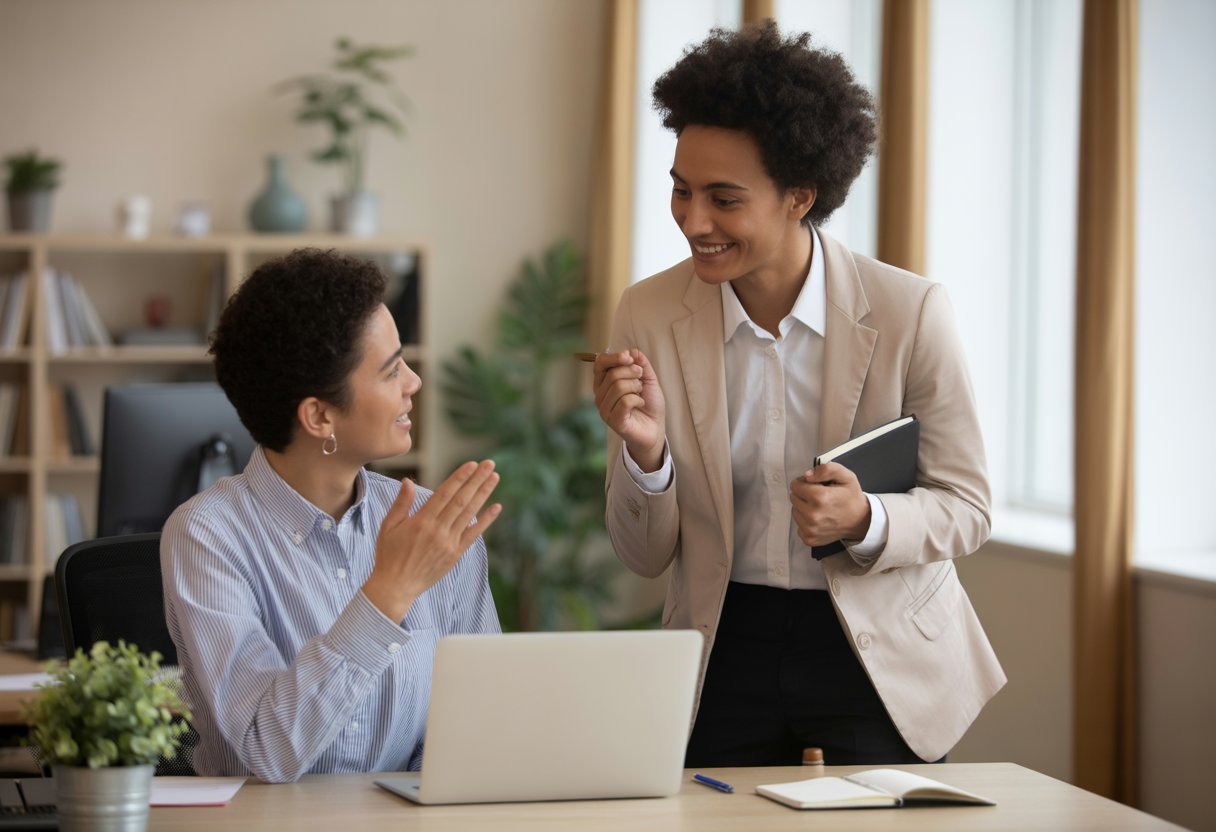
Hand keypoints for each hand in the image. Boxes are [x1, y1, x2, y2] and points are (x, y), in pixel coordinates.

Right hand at [362, 460, 501, 621]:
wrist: (395, 587)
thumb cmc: (388, 555)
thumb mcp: (388, 526)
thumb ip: (401, 503)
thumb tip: (408, 481)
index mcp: (421, 521)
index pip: (445, 493)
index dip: (460, 477)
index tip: (472, 464)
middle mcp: (438, 530)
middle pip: (461, 499)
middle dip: (477, 480)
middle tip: (489, 464)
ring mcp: (449, 543)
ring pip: (470, 513)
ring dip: (483, 494)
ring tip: (495, 477)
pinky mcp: (455, 554)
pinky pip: (474, 534)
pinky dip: (486, 520)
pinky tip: (496, 507)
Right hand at [592, 349, 665, 470]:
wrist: (655, 427)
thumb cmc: (648, 404)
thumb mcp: (647, 378)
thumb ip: (640, 363)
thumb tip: (632, 351)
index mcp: (604, 383)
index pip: (599, 364)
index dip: (614, 357)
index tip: (629, 357)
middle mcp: (600, 395)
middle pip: (612, 373)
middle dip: (632, 372)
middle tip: (641, 381)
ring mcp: (604, 409)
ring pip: (618, 386)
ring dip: (636, 387)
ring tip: (640, 394)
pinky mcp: (613, 420)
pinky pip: (625, 401)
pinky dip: (638, 400)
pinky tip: (640, 404)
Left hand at [790, 462, 871, 546]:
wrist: (860, 520)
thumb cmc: (851, 498)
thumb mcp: (845, 476)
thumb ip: (826, 469)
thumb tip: (807, 475)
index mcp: (820, 498)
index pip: (795, 485)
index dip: (805, 482)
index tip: (815, 485)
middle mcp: (813, 515)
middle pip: (793, 498)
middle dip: (803, 494)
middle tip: (819, 496)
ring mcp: (810, 529)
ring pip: (794, 511)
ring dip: (803, 507)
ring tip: (819, 507)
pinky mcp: (809, 538)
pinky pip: (798, 525)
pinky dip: (805, 520)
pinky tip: (819, 518)